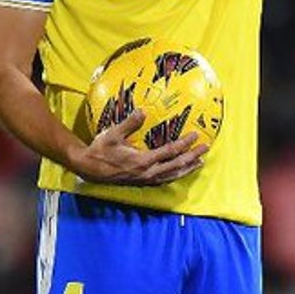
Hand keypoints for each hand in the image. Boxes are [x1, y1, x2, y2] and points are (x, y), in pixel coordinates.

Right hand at [72, 109, 206, 185]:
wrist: (88, 169)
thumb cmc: (100, 150)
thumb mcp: (113, 134)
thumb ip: (129, 123)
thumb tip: (143, 111)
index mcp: (142, 161)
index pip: (170, 152)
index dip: (184, 144)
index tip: (195, 135)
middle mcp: (147, 173)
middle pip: (176, 165)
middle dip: (192, 156)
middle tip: (205, 148)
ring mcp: (145, 180)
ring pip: (172, 175)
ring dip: (187, 168)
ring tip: (199, 162)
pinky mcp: (142, 182)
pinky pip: (164, 180)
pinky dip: (175, 175)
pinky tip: (180, 171)